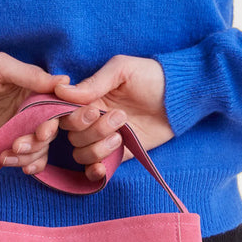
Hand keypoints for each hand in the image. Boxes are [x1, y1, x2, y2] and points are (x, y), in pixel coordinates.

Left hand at [0, 52, 69, 169]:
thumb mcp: (0, 67)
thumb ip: (30, 75)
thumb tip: (65, 81)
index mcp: (36, 88)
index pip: (58, 106)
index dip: (55, 121)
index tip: (43, 131)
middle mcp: (34, 109)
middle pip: (50, 131)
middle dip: (37, 142)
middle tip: (17, 144)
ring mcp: (23, 128)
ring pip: (41, 148)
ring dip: (28, 156)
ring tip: (6, 154)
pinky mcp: (12, 142)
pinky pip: (31, 158)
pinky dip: (30, 165)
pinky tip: (21, 168)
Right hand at [52, 55, 174, 181]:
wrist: (180, 98)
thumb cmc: (152, 77)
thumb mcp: (122, 70)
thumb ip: (93, 82)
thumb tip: (61, 90)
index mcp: (89, 99)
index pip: (65, 115)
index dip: (72, 118)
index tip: (93, 111)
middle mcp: (92, 121)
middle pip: (73, 136)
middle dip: (94, 129)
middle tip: (120, 116)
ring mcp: (104, 139)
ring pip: (82, 153)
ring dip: (99, 146)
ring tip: (123, 132)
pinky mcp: (118, 155)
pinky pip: (95, 169)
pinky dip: (94, 171)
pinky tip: (102, 167)